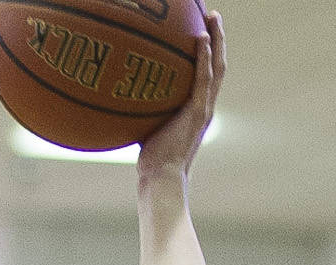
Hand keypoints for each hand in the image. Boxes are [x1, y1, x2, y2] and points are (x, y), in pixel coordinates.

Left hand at [137, 8, 224, 182]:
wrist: (161, 178)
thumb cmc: (150, 159)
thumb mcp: (147, 126)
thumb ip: (143, 108)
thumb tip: (118, 91)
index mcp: (196, 108)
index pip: (206, 74)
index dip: (207, 52)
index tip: (202, 30)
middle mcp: (205, 105)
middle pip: (217, 64)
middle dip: (217, 38)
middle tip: (213, 14)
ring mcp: (204, 108)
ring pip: (217, 67)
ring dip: (217, 39)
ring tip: (213, 16)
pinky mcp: (199, 112)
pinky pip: (204, 78)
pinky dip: (204, 56)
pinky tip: (201, 36)